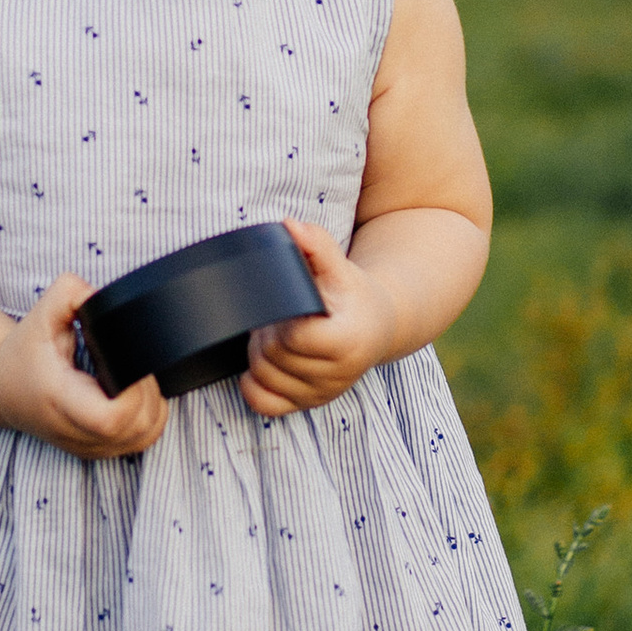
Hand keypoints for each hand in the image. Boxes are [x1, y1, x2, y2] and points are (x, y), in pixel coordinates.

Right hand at [0, 274, 167, 457]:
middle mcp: (74, 431)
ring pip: (144, 437)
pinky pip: (140, 443)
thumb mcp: (41, 314)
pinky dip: (147, 421)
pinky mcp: (97, 453)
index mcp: (61, 399)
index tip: (127, 367)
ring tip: (131, 381)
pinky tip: (133, 399)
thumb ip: (71, 293)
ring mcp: (87, 448)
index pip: (112, 417)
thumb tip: (101, 295)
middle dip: (147, 392)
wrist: (2, 389)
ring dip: (150, 407)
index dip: (134, 392)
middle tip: (133, 367)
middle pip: (137, 426)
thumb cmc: (23, 354)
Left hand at [238, 218, 396, 418]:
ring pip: (264, 379)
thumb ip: (317, 245)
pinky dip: (254, 384)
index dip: (281, 320)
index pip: (292, 338)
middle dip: (266, 333)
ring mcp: (323, 393)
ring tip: (275, 333)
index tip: (287, 306)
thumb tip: (290, 225)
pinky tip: (265, 362)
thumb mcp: (340, 266)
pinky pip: (264, 404)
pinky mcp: (310, 405)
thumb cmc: (354, 294)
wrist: (377, 325)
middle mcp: (338, 374)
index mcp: (347, 340)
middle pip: (273, 357)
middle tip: (274, 316)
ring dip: (259, 354)